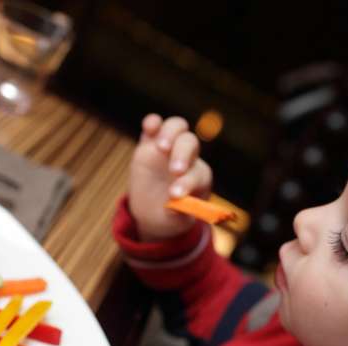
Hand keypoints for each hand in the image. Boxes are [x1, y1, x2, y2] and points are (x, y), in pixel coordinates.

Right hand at [129, 114, 212, 240]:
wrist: (155, 212)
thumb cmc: (170, 217)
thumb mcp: (174, 222)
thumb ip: (177, 214)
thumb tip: (173, 206)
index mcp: (199, 177)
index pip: (197, 173)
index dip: (187, 183)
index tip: (175, 195)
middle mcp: (187, 158)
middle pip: (190, 143)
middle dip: (182, 154)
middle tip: (174, 170)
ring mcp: (169, 148)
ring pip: (177, 127)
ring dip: (171, 132)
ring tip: (162, 147)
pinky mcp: (149, 144)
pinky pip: (154, 125)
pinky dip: (153, 122)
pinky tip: (150, 127)